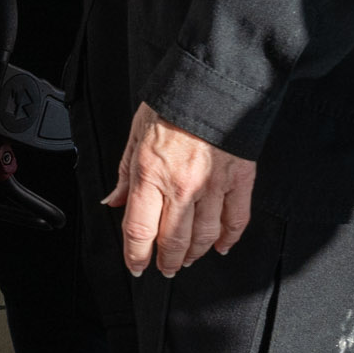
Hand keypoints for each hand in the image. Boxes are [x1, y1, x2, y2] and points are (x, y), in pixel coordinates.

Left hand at [106, 102, 255, 276]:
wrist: (212, 84)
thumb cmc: (172, 105)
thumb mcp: (135, 134)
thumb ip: (125, 173)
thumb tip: (113, 200)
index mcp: (150, 174)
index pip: (139, 230)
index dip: (136, 255)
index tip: (136, 265)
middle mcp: (181, 185)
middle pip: (173, 240)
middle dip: (167, 261)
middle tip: (165, 268)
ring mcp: (213, 185)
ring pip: (204, 236)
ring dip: (195, 254)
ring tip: (188, 260)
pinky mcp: (240, 180)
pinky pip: (236, 218)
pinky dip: (229, 238)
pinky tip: (222, 246)